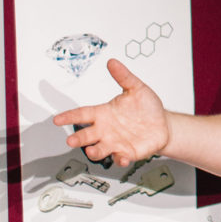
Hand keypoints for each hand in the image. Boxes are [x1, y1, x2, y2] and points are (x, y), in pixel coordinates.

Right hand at [52, 59, 169, 167]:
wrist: (163, 124)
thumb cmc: (147, 108)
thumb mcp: (137, 89)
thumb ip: (124, 77)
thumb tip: (113, 62)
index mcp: (103, 113)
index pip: (82, 114)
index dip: (69, 116)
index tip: (57, 119)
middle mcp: (106, 130)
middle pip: (86, 135)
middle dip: (78, 138)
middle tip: (71, 140)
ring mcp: (116, 142)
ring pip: (100, 149)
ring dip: (95, 151)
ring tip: (92, 151)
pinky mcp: (128, 152)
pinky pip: (121, 158)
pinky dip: (120, 159)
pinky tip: (121, 157)